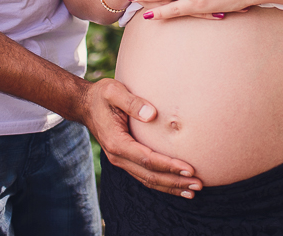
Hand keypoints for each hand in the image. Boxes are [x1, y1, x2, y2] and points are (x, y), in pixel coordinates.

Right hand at [82, 78, 201, 196]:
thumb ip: (132, 102)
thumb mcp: (113, 91)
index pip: (147, 159)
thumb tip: (152, 114)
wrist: (85, 105)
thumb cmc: (101, 95)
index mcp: (117, 142)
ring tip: (193, 191)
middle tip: (198, 185)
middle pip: (150, 175)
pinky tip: (177, 185)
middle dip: (175, 182)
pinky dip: (162, 182)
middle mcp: (118, 156)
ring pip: (148, 180)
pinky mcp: (126, 160)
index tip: (189, 168)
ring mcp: (121, 160)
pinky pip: (145, 175)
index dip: (169, 165)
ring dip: (171, 186)